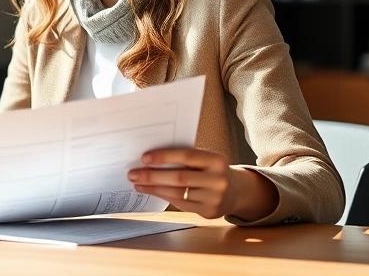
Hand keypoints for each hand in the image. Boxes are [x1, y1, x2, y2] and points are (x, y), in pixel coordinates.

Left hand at [127, 148, 277, 221]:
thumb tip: (150, 158)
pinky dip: (162, 196)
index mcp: (216, 160)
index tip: (144, 158)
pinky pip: (180, 204)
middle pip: (179, 177)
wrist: (236, 191)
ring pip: (177, 193)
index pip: (186, 156)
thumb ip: (185, 158)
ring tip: (137, 183)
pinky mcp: (208, 212)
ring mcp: (214, 198)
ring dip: (153, 188)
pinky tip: (150, 191)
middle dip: (152, 176)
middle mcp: (218, 179)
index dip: (164, 156)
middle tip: (132, 174)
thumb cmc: (211, 170)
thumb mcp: (205, 160)